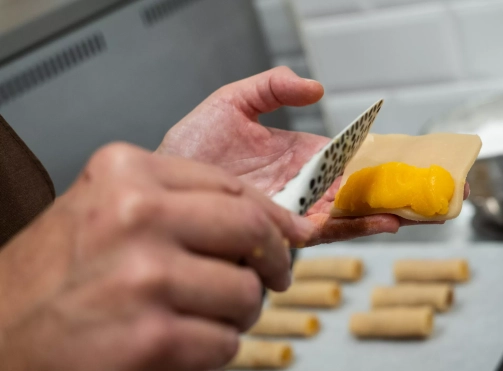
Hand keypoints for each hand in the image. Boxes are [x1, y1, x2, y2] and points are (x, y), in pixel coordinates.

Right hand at [0, 143, 312, 370]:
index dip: (270, 216)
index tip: (284, 234)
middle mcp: (135, 216)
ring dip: (239, 312)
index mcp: (125, 174)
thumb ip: (174, 201)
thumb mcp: (104, 208)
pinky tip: (184, 342)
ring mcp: (146, 277)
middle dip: (274, 260)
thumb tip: (259, 217)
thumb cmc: (52, 276)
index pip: (231, 187)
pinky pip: (225, 342)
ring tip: (210, 315)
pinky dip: (215, 348)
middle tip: (273, 276)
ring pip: (246, 292)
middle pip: (251, 230)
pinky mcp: (153, 338)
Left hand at [157, 67, 468, 245]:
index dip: (389, 154)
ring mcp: (298, 207)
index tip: (423, 153)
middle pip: (366, 186)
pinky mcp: (286, 228)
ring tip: (433, 205)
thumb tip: (316, 88)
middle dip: (407, 188)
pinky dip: (363, 222)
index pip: (356, 154)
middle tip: (448, 189)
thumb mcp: (231, 102)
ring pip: (357, 209)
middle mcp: (305, 184)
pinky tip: (391, 218)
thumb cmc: (188, 148)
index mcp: (300, 154)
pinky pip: (332, 227)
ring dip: (396, 207)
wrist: (160, 180)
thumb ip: (272, 88)